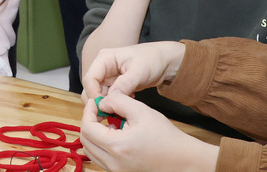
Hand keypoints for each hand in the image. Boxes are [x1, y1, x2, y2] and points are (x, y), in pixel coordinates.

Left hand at [79, 90, 217, 171]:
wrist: (181, 159)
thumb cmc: (164, 136)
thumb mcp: (141, 111)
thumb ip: (117, 101)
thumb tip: (101, 102)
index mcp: (117, 147)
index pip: (87, 128)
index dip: (89, 111)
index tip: (97, 102)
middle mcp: (113, 163)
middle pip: (85, 141)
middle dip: (89, 122)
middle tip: (101, 110)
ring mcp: (116, 171)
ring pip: (91, 151)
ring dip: (95, 134)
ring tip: (111, 122)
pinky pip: (101, 158)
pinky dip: (102, 145)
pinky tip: (117, 134)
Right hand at [82, 40, 185, 101]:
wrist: (164, 61)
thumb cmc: (152, 60)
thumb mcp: (139, 71)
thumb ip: (125, 84)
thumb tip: (111, 98)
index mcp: (104, 58)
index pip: (89, 79)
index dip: (93, 95)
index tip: (104, 108)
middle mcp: (102, 67)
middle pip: (90, 88)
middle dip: (99, 102)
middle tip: (112, 112)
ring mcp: (107, 76)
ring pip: (97, 95)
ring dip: (107, 104)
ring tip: (123, 107)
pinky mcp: (113, 85)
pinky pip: (107, 98)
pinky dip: (114, 103)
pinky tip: (127, 103)